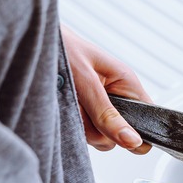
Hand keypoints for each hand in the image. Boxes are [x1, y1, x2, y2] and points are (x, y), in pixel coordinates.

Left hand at [61, 25, 151, 153]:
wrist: (33, 42)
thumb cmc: (62, 47)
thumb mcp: (86, 82)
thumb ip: (107, 115)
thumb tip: (133, 141)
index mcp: (127, 84)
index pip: (149, 118)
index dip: (139, 133)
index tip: (119, 134)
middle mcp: (117, 98)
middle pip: (121, 135)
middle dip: (99, 130)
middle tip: (82, 108)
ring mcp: (100, 108)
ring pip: (100, 137)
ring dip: (81, 126)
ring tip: (68, 102)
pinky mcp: (84, 114)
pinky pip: (84, 133)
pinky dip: (71, 125)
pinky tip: (63, 108)